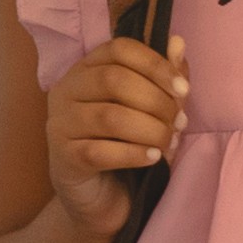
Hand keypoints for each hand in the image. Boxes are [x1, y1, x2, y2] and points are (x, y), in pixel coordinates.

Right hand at [44, 34, 186, 224]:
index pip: (119, 50)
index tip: (183, 89)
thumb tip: (178, 43)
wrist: (101, 198)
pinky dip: (134, 154)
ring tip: (168, 142)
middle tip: (179, 123)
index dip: (155, 65)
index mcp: (86, 68)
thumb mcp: (151, 109)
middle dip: (156, 101)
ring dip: (149, 130)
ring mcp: (59, 124)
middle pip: (113, 80)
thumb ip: (163, 78)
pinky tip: (153, 158)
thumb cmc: (126, 144)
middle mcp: (66, 90)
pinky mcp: (62, 158)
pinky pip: (100, 151)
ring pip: (109, 117)